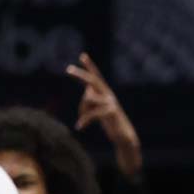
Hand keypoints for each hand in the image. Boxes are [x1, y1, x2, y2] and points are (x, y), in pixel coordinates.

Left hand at [67, 52, 142, 175]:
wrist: (125, 138)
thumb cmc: (112, 125)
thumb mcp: (100, 111)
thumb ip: (93, 101)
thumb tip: (87, 92)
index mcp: (106, 94)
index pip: (97, 77)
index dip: (90, 66)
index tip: (82, 56)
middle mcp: (109, 95)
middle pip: (93, 80)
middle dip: (80, 74)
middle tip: (68, 69)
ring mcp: (111, 102)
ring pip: (88, 99)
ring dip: (82, 111)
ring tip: (81, 123)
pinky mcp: (110, 111)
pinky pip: (91, 112)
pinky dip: (84, 121)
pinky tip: (80, 127)